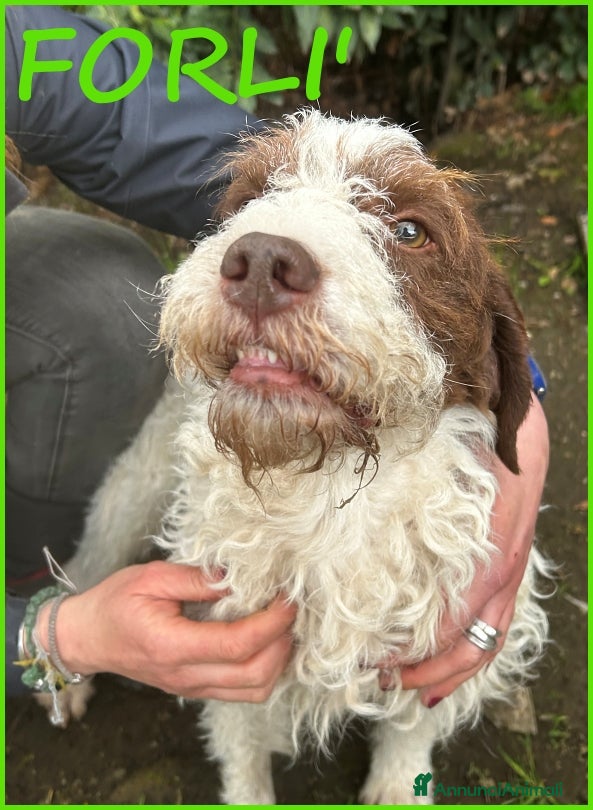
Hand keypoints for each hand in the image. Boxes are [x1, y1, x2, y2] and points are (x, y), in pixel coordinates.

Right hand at [35, 561, 295, 702]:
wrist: (87, 637)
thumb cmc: (115, 603)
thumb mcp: (152, 577)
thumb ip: (198, 578)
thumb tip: (239, 576)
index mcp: (172, 645)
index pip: (238, 644)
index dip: (272, 622)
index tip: (287, 598)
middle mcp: (185, 675)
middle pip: (255, 675)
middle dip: (284, 643)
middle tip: (292, 610)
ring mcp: (191, 687)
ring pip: (254, 691)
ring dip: (279, 662)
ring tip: (284, 626)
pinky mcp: (196, 688)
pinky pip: (242, 692)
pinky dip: (265, 671)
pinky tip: (268, 642)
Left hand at [382, 394, 548, 706]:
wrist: (524, 438)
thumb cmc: (480, 453)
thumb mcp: (448, 474)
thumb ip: (409, 499)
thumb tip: (355, 515)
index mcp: (487, 561)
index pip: (450, 626)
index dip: (410, 652)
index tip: (369, 659)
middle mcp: (502, 579)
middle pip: (468, 647)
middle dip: (424, 671)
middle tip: (379, 679)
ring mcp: (510, 580)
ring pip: (485, 646)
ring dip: (447, 673)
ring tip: (408, 686)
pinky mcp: (510, 576)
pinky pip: (495, 629)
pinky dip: (471, 657)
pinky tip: (445, 670)